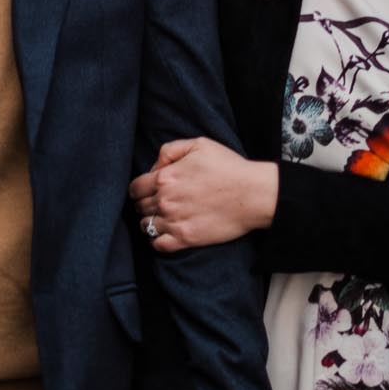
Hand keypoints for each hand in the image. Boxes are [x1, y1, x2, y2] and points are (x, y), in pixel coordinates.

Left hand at [130, 137, 279, 251]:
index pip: (135, 188)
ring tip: (162, 218)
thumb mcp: (198, 144)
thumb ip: (170, 151)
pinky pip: (158, 245)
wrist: (253, 194)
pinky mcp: (186, 238)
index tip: (145, 191)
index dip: (138, 189)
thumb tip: (153, 167)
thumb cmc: (229, 167)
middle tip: (157, 203)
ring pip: (146, 226)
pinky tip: (166, 234)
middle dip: (144, 204)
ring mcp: (174, 221)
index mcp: (165, 177)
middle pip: (139, 207)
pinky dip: (157, 241)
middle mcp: (165, 200)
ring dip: (150, 222)